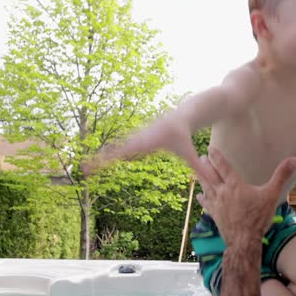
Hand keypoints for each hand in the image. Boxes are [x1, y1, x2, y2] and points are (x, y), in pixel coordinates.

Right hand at [83, 118, 210, 180]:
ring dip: (101, 157)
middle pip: (116, 149)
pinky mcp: (136, 138)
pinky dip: (108, 153)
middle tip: (85, 168)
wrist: (184, 114)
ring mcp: (136, 137)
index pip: (129, 150)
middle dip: (101, 159)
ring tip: (85, 167)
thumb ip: (198, 167)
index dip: (115, 156)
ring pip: (116, 147)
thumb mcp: (191, 152)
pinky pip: (120, 146)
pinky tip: (97, 161)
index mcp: (149, 140)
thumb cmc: (186, 135)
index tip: (103, 160)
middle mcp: (139, 137)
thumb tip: (210, 182)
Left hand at [196, 147, 295, 241]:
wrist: (244, 240)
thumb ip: (281, 176)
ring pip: (206, 187)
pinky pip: (206, 204)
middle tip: (201, 157)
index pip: (223, 166)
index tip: (211, 148)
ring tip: (196, 171)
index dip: (217, 157)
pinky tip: (199, 196)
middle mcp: (223, 192)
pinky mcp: (215, 215)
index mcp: (235, 185)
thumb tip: (294, 159)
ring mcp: (217, 204)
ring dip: (201, 178)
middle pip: (211, 175)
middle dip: (206, 165)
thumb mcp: (272, 195)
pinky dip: (202, 198)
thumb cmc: (258, 218)